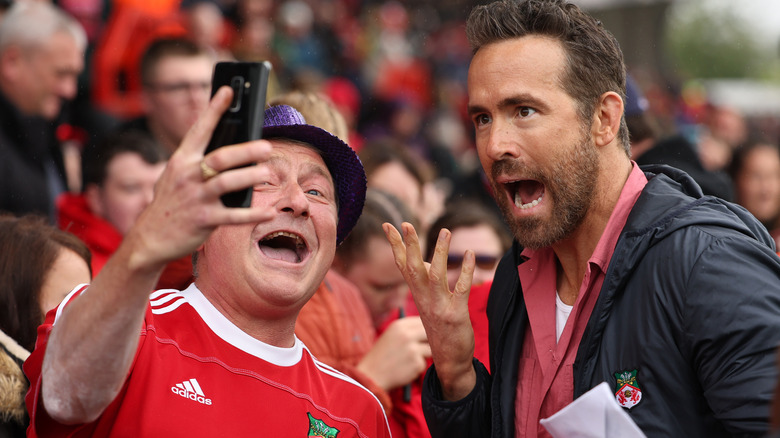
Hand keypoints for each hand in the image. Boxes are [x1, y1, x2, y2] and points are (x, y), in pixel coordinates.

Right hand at [124, 86, 273, 271]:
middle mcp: (188, 176)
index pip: (199, 129)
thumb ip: (197, 161)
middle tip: (266, 146)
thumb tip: (229, 146)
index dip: (214, 109)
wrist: (148, 238)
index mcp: (182, 161)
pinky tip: (270, 212)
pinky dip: (253, 214)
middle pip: (220, 158)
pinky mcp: (204, 220)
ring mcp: (196, 198)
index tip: (229, 91)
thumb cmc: (171, 202)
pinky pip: (233, 216)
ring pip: (227, 183)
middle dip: (244, 151)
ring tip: (267, 172)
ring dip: (249, 177)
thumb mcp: (176, 176)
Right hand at [357, 316, 430, 390]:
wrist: (370, 376)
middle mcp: (406, 335)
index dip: (428, 328)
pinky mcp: (416, 363)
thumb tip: (432, 330)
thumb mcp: (392, 336)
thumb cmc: (382, 356)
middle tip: (427, 347)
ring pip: (431, 349)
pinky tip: (404, 369)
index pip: (423, 320)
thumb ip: (409, 331)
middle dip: (432, 340)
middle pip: (431, 333)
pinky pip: (424, 364)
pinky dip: (417, 368)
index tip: (429, 334)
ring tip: (409, 360)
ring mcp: (412, 349)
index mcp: (399, 325)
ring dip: (424, 355)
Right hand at [383, 222, 476, 400]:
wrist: (449, 363)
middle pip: (412, 268)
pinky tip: (470, 254)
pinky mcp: (455, 314)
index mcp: (417, 295)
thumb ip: (424, 283)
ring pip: (434, 275)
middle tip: (406, 224)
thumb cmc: (441, 330)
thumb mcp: (428, 305)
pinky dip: (465, 270)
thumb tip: (423, 261)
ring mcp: (439, 307)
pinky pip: (460, 289)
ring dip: (439, 252)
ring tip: (445, 231)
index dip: (395, 245)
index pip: (402, 266)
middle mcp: (424, 299)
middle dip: (408, 245)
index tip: (388, 225)